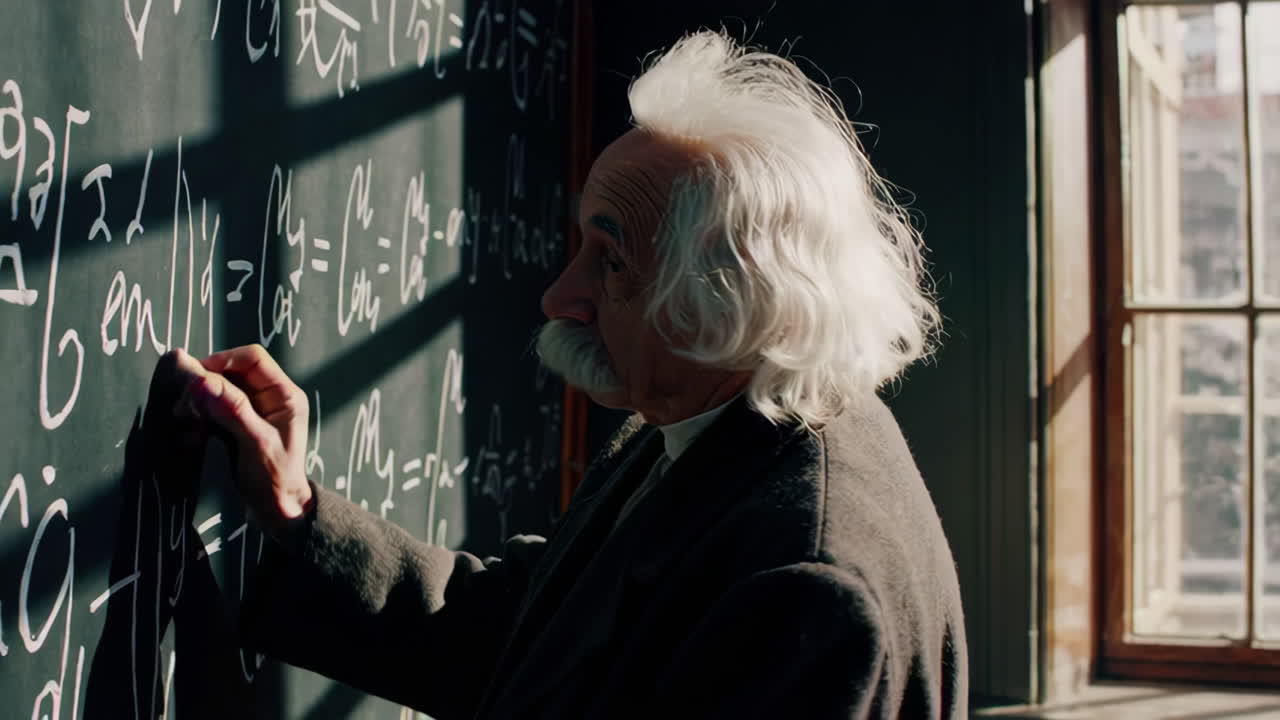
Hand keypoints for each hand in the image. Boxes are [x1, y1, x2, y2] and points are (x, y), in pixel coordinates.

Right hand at [178, 344, 312, 536]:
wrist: (277, 509)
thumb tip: (202, 381)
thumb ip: (232, 410)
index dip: (222, 361)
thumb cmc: (276, 478)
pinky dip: (199, 416)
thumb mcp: (256, 443)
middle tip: (184, 406)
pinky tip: (190, 434)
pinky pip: (214, 408)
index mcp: (284, 395)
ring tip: (183, 419)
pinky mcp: (238, 424)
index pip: (252, 359)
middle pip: (231, 371)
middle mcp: (270, 397)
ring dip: (198, 401)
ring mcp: (253, 410)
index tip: (195, 379)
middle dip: (205, 384)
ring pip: (218, 389)